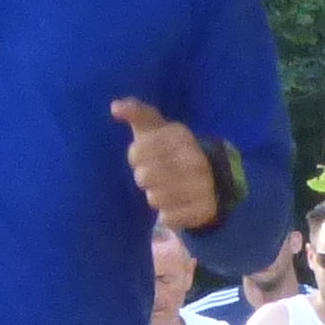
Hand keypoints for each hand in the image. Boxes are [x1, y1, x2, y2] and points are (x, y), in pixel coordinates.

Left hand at [112, 98, 217, 230]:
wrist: (209, 177)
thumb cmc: (168, 151)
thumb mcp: (154, 129)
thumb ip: (137, 112)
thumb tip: (115, 106)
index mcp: (181, 136)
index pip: (136, 152)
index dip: (135, 157)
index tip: (143, 156)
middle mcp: (196, 158)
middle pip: (144, 177)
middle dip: (144, 178)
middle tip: (153, 176)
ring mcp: (203, 184)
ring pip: (155, 199)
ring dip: (154, 196)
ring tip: (164, 189)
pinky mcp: (205, 209)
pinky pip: (169, 218)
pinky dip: (167, 215)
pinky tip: (175, 205)